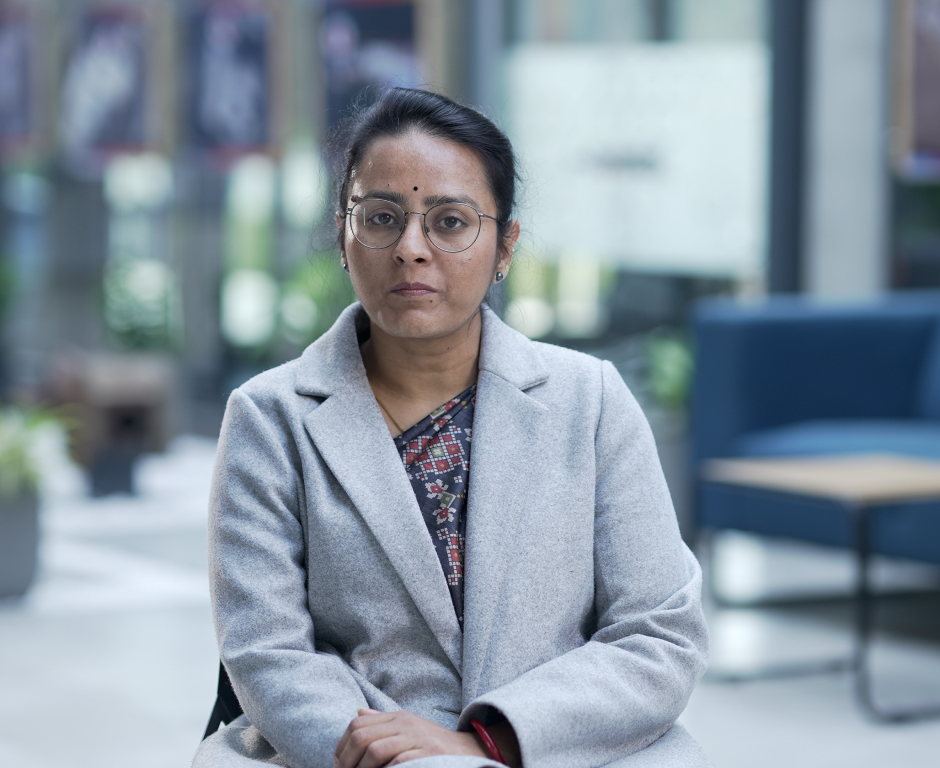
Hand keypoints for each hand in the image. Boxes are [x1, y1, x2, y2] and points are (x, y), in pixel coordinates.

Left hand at [334, 709, 489, 767]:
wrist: (470, 751)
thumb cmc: (434, 744)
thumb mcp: (409, 727)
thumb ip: (383, 721)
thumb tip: (358, 712)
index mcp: (397, 717)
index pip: (358, 724)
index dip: (342, 746)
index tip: (338, 764)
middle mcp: (405, 725)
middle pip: (363, 737)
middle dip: (347, 761)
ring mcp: (417, 739)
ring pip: (375, 750)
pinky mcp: (428, 755)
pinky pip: (397, 764)